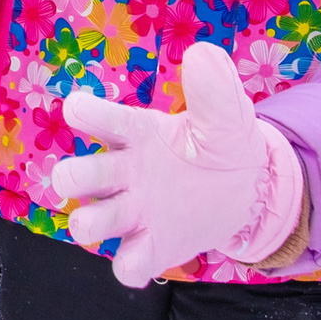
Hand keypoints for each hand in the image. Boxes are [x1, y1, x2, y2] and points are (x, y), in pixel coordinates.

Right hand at [54, 41, 305, 285]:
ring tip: (101, 221)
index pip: (95, 118)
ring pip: (90, 222)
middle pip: (77, 176)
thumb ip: (214, 89)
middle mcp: (124, 173)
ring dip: (89, 223)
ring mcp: (135, 212)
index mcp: (136, 134)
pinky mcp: (154, 246)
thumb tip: (202, 53)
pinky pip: (127, 264)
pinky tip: (146, 256)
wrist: (248, 192)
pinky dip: (130, 265)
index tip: (81, 111)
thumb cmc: (222, 146)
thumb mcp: (226, 116)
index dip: (83, 114)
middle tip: (83, 179)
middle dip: (72, 178)